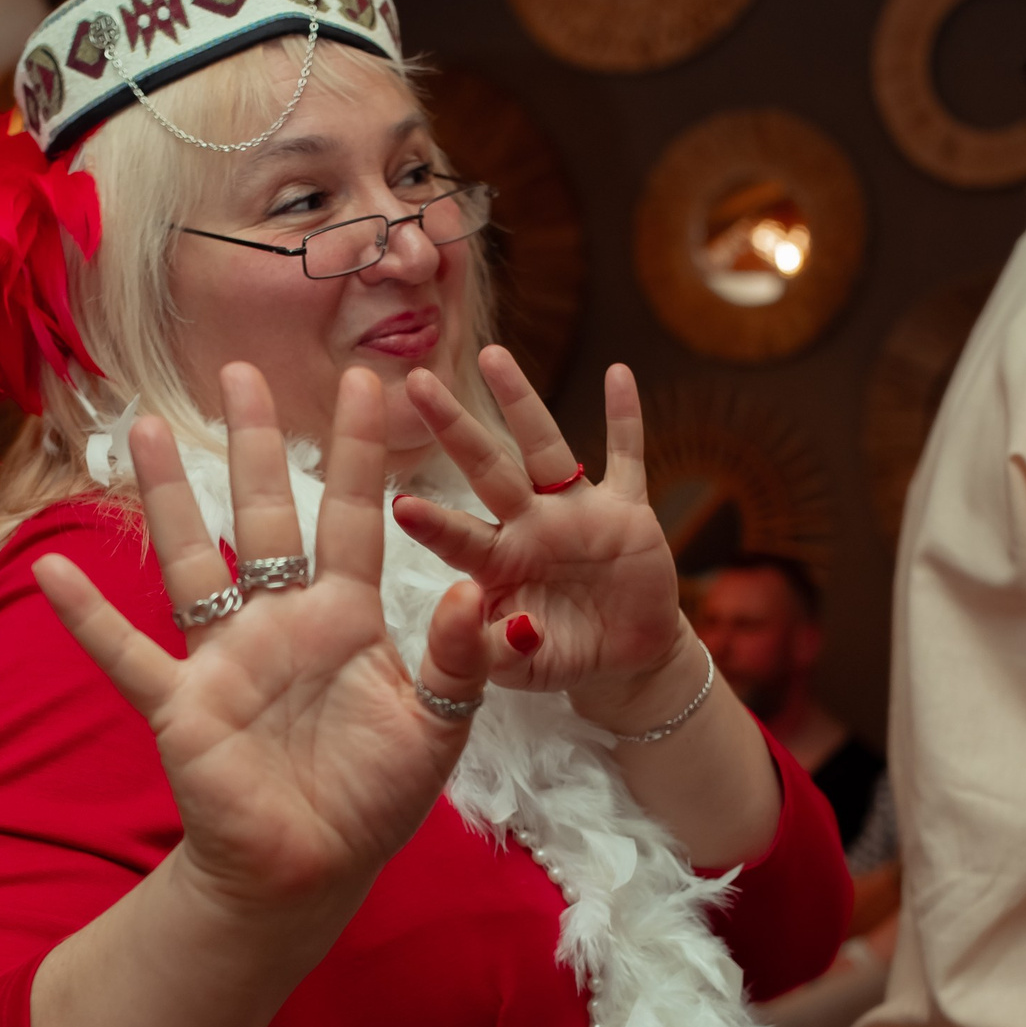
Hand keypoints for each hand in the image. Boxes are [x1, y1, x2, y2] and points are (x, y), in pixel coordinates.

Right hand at [34, 364, 486, 926]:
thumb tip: (477, 590)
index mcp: (345, 618)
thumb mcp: (438, 725)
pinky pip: (127, 654)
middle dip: (254, 443)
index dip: (359, 452)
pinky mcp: (183, 706)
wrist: (314, 871)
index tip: (369, 380)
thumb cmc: (374, 797)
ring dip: (166, 496)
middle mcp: (279, 621)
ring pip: (190, 560)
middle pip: (264, 515)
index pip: (354, 516)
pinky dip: (88, 617)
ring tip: (144, 426)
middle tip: (240, 371)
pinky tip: (50, 571)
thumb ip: (458, 657)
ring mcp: (224, 658)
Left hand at [393, 349, 696, 728]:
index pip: (459, 538)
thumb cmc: (558, 655)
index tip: (398, 502)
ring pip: (545, 448)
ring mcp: (576, 512)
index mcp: (497, 564)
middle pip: (487, 468)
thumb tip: (506, 626)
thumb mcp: (522, 670)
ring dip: (521, 402)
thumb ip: (500, 653)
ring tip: (492, 356)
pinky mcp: (626, 511)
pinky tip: (618, 373)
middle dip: (453, 427)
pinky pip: (627, 458)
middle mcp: (529, 525)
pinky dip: (624, 418)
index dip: (434, 523)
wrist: (622, 656)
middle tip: (415, 381)